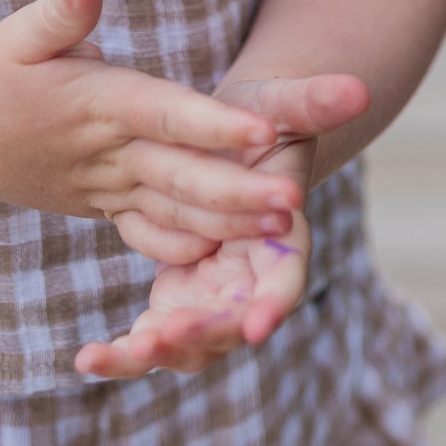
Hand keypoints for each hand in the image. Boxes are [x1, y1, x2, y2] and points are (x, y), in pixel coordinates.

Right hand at [0, 0, 302, 261]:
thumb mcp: (17, 35)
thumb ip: (62, 10)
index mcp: (96, 104)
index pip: (164, 115)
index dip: (212, 126)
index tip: (263, 132)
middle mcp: (108, 153)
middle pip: (182, 175)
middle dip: (239, 191)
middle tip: (294, 200)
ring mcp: (107, 188)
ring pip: (175, 212)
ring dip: (230, 222)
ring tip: (287, 226)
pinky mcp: (106, 207)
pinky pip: (151, 234)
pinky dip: (188, 246)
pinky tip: (232, 252)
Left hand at [74, 71, 368, 376]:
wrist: (230, 137)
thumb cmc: (261, 115)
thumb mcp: (282, 103)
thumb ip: (316, 100)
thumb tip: (358, 88)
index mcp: (281, 235)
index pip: (286, 278)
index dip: (273, 302)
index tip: (257, 325)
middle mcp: (252, 276)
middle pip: (234, 322)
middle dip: (203, 334)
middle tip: (163, 336)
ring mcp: (217, 291)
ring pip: (193, 341)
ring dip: (158, 352)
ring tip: (113, 354)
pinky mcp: (183, 294)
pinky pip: (158, 333)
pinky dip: (129, 349)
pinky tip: (87, 357)